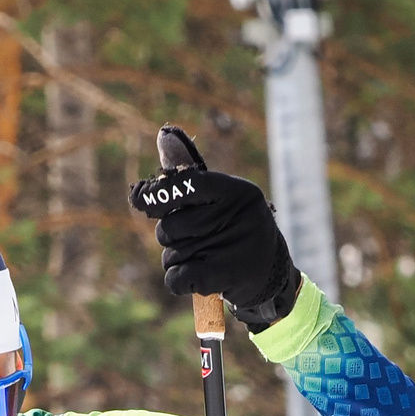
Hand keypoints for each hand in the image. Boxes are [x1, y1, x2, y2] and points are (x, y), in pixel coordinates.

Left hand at [130, 125, 298, 323]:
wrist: (271, 275)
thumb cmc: (235, 231)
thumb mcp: (221, 200)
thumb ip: (189, 179)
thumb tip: (163, 134)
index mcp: (235, 191)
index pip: (186, 184)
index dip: (157, 195)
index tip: (142, 201)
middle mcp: (236, 214)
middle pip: (170, 226)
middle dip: (171, 238)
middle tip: (194, 242)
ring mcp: (232, 245)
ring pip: (171, 254)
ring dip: (176, 261)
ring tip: (203, 260)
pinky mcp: (225, 275)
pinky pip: (176, 277)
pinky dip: (178, 281)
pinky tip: (197, 279)